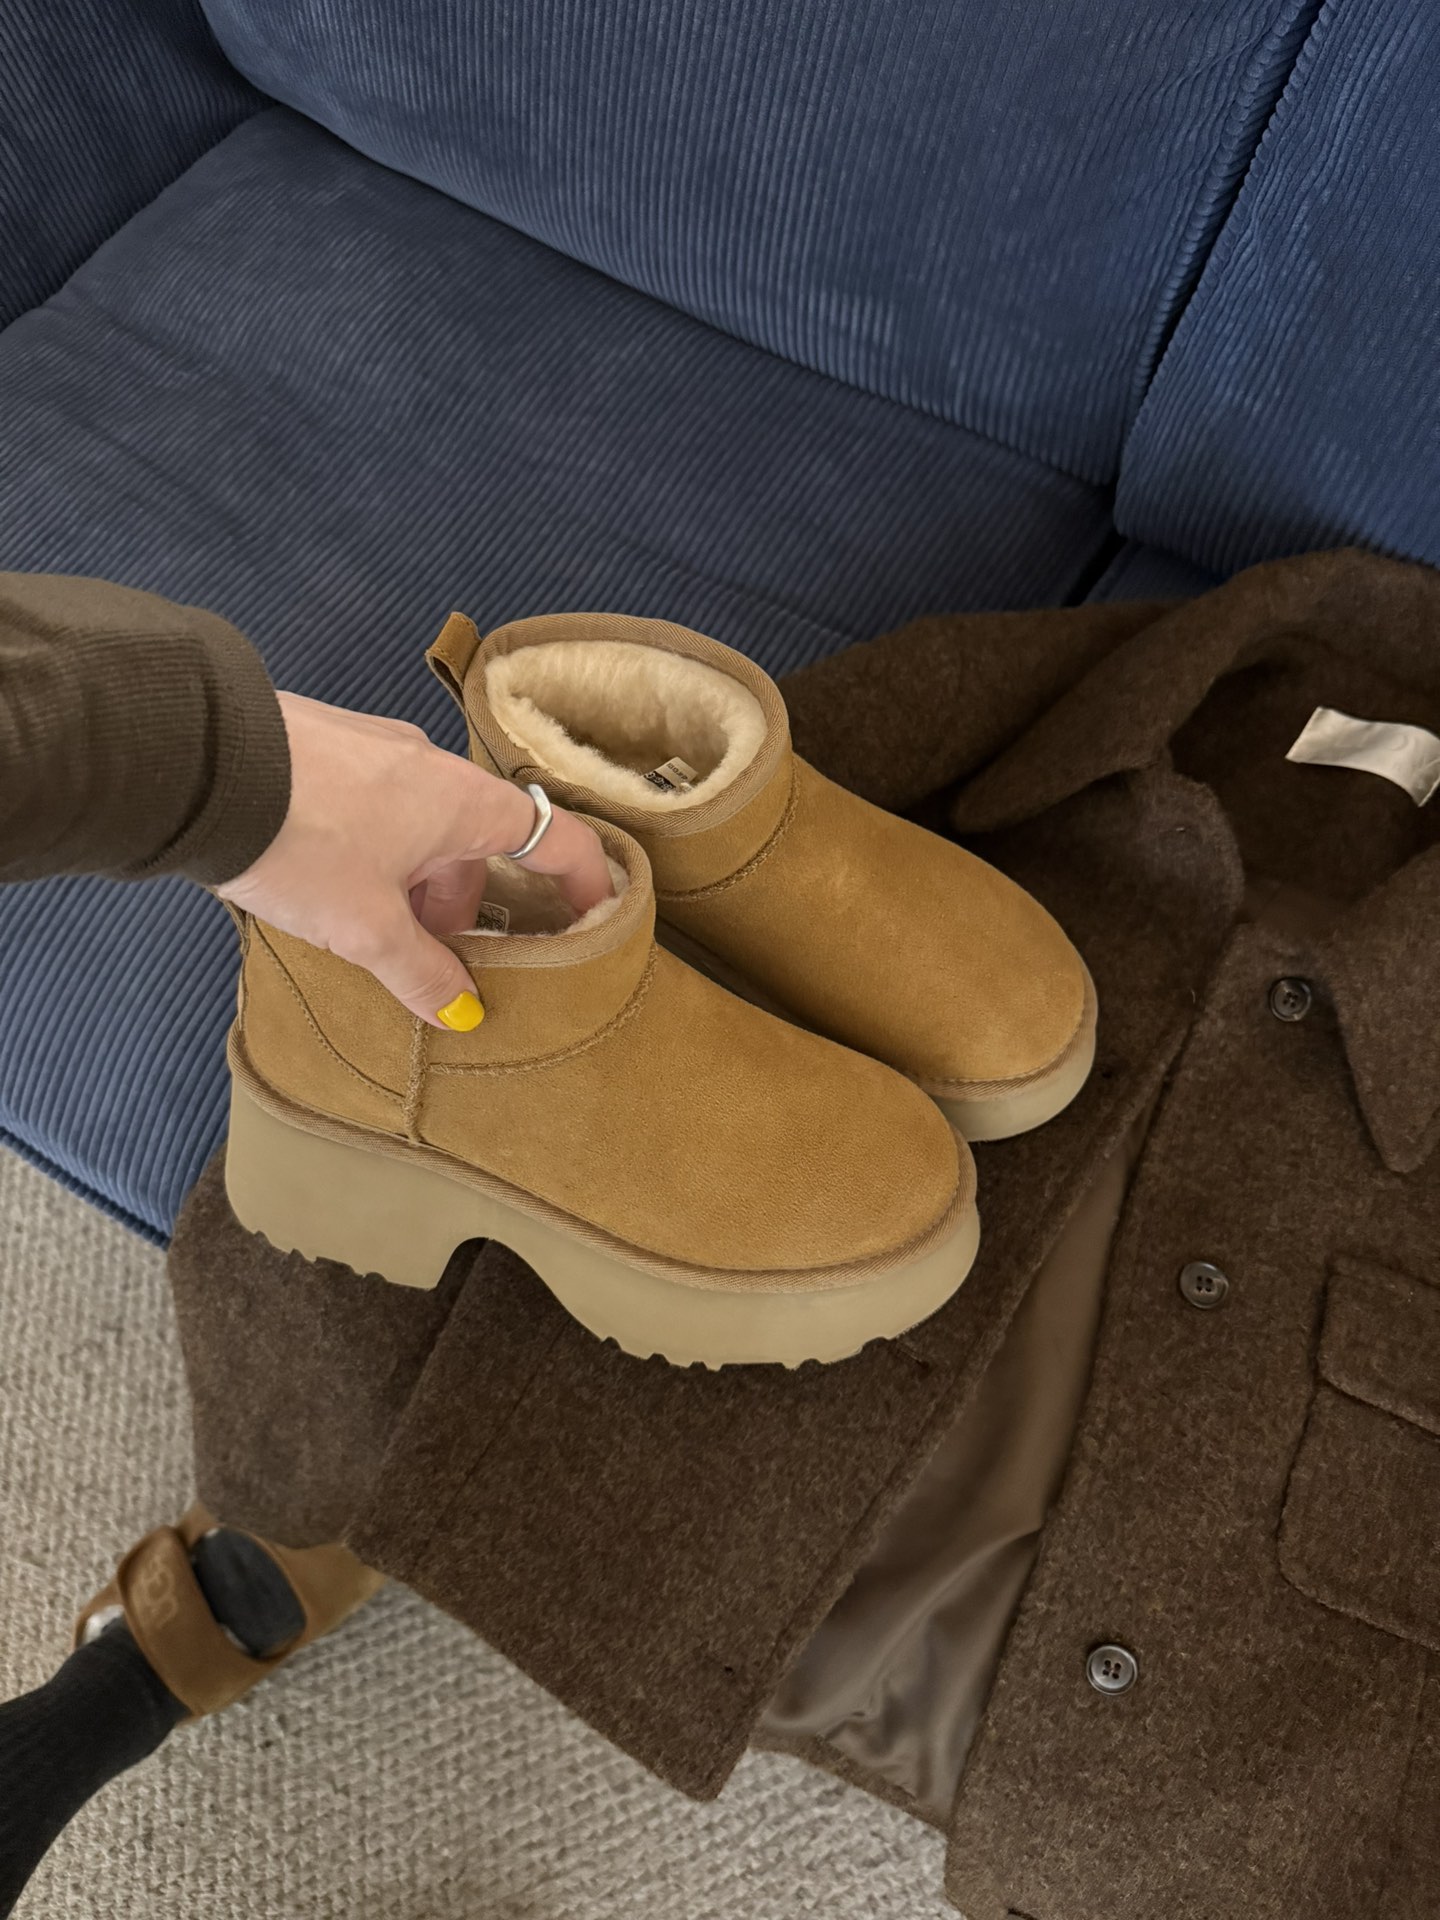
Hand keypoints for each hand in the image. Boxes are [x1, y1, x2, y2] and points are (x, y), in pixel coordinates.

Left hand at [217, 693, 611, 1027]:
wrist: (196, 763)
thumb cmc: (301, 841)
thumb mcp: (364, 926)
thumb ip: (420, 971)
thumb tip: (462, 1012)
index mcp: (464, 802)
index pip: (556, 840)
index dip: (583, 884)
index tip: (590, 922)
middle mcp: (431, 765)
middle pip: (477, 842)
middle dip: (462, 905)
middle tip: (430, 957)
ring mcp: (376, 748)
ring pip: (422, 825)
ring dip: (412, 881)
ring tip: (363, 928)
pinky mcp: (326, 743)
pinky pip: (376, 804)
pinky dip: (374, 849)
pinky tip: (324, 882)